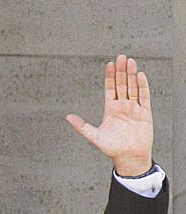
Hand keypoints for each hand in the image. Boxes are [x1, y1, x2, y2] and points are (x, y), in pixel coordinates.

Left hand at [65, 54, 153, 176]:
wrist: (130, 157)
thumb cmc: (112, 148)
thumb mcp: (95, 136)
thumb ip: (82, 126)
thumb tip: (68, 117)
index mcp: (110, 109)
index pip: (110, 89)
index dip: (110, 77)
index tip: (109, 64)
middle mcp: (122, 106)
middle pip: (122, 84)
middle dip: (121, 71)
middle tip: (121, 57)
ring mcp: (134, 108)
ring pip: (133, 87)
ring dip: (131, 75)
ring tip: (130, 62)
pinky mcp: (145, 112)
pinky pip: (144, 96)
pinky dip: (142, 86)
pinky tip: (140, 75)